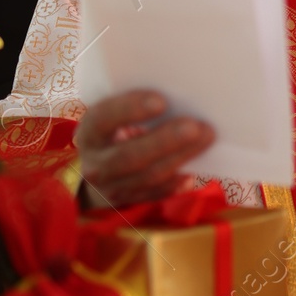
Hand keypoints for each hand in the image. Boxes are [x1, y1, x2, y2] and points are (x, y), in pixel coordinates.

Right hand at [75, 90, 214, 208]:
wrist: (100, 168)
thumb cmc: (116, 128)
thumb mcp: (113, 115)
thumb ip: (133, 106)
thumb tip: (176, 95)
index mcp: (89, 132)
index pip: (103, 119)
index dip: (130, 109)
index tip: (161, 101)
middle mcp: (96, 163)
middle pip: (129, 155)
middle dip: (165, 140)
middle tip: (195, 126)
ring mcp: (112, 186)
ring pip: (148, 176)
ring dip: (180, 157)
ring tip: (206, 137)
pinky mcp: (130, 201)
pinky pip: (157, 193)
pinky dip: (176, 182)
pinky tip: (193, 170)